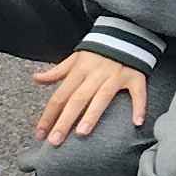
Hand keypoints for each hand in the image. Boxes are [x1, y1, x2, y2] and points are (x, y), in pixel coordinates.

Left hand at [29, 47, 151, 147]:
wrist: (127, 34)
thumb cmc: (99, 52)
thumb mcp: (76, 58)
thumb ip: (57, 71)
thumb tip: (36, 78)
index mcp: (80, 70)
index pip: (60, 95)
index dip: (49, 115)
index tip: (40, 134)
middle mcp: (96, 73)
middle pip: (78, 99)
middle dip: (65, 120)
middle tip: (55, 141)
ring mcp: (116, 75)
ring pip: (103, 97)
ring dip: (92, 114)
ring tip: (82, 133)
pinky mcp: (136, 76)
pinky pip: (138, 93)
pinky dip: (139, 106)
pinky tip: (136, 122)